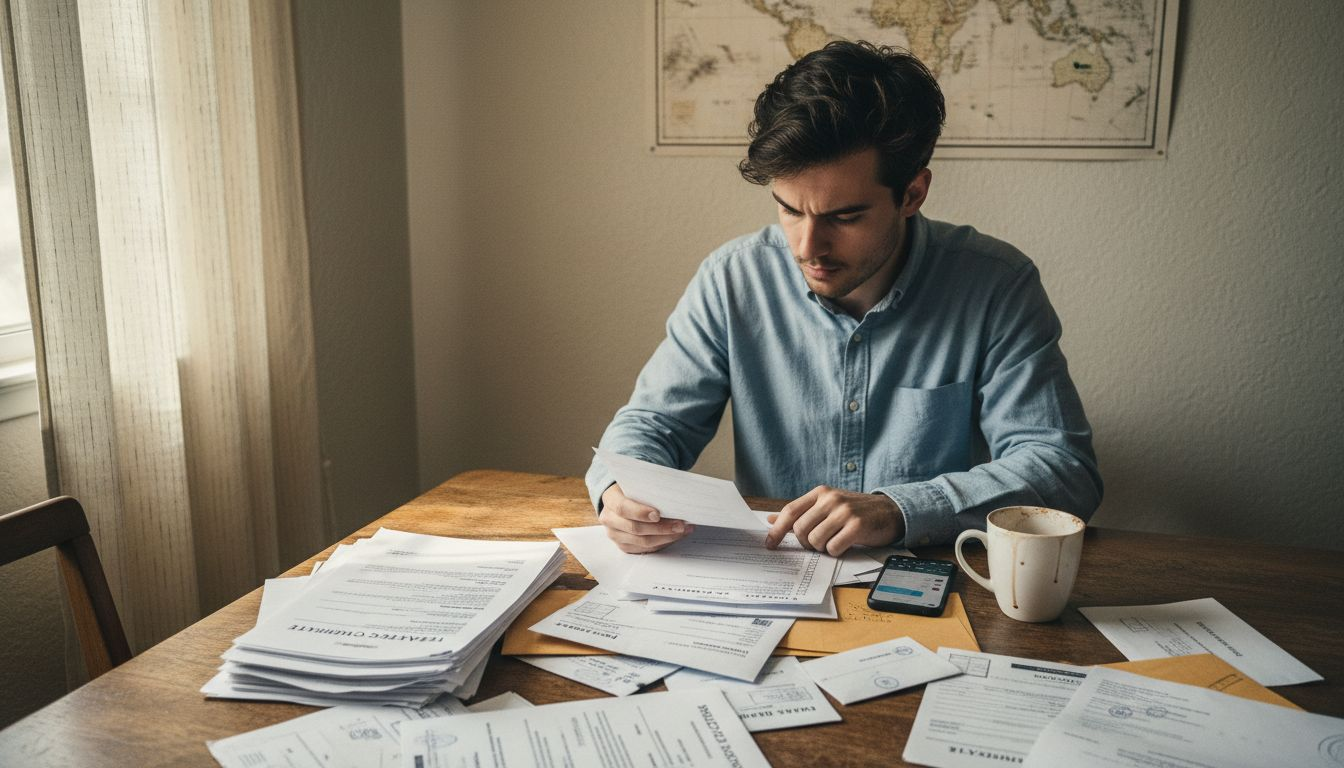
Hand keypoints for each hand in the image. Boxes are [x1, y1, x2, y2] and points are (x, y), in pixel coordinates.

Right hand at [598, 483, 694, 553]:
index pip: (623, 508)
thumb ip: (649, 489)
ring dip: (666, 537)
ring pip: (642, 542)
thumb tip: (674, 495)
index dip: (640, 512)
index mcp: (610, 500)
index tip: (658, 514)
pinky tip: (675, 536)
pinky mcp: (624, 546)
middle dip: (661, 528)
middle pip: (635, 528)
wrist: (621, 500)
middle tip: (680, 525)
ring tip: (683, 530)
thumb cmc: (633, 490)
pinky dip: (663, 543)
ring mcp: (615, 535)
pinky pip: (646, 549)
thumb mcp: (637, 484)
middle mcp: (610, 519)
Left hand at [765, 486, 903, 555]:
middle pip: (801, 529)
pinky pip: (833, 548)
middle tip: (817, 544)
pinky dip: (836, 552)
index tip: (770, 544)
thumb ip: (801, 513)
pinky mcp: (857, 526)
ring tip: (833, 542)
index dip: (777, 530)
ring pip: (815, 540)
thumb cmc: (855, 511)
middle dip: (805, 543)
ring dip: (822, 548)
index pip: (790, 511)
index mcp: (820, 492)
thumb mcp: (827, 506)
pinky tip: (844, 545)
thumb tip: (770, 519)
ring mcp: (844, 511)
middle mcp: (831, 499)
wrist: (890, 511)